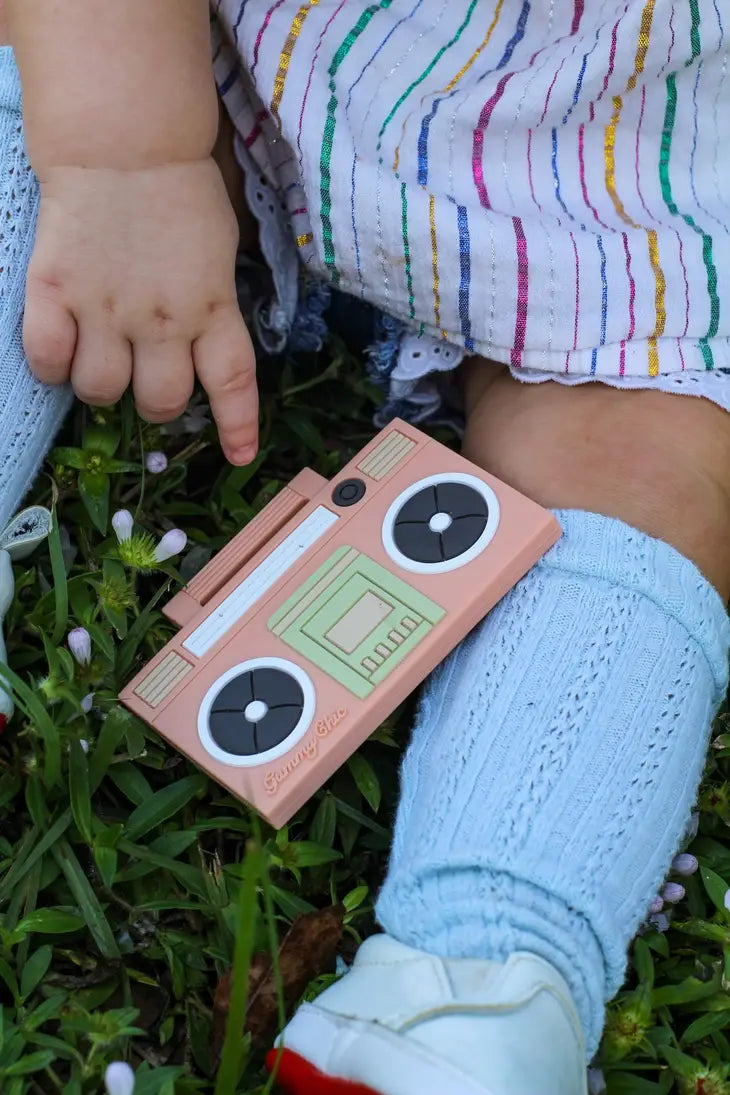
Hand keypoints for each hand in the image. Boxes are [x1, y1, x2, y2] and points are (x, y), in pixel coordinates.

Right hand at [24, 158, 257, 464]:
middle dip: (157, 405)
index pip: (232, 382)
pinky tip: (61, 348)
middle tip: (147, 382)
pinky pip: (47, 358)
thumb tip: (202, 344)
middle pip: (160, 400)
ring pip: (101, 390)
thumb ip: (213, 302)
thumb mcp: (220, 250)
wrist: (122, 140)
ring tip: (101, 360)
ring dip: (102, 388)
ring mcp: (105, 309)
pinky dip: (53, 366)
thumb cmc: (180, 189)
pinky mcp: (54, 292)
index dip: (237, 425)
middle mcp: (162, 320)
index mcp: (212, 307)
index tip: (240, 455)